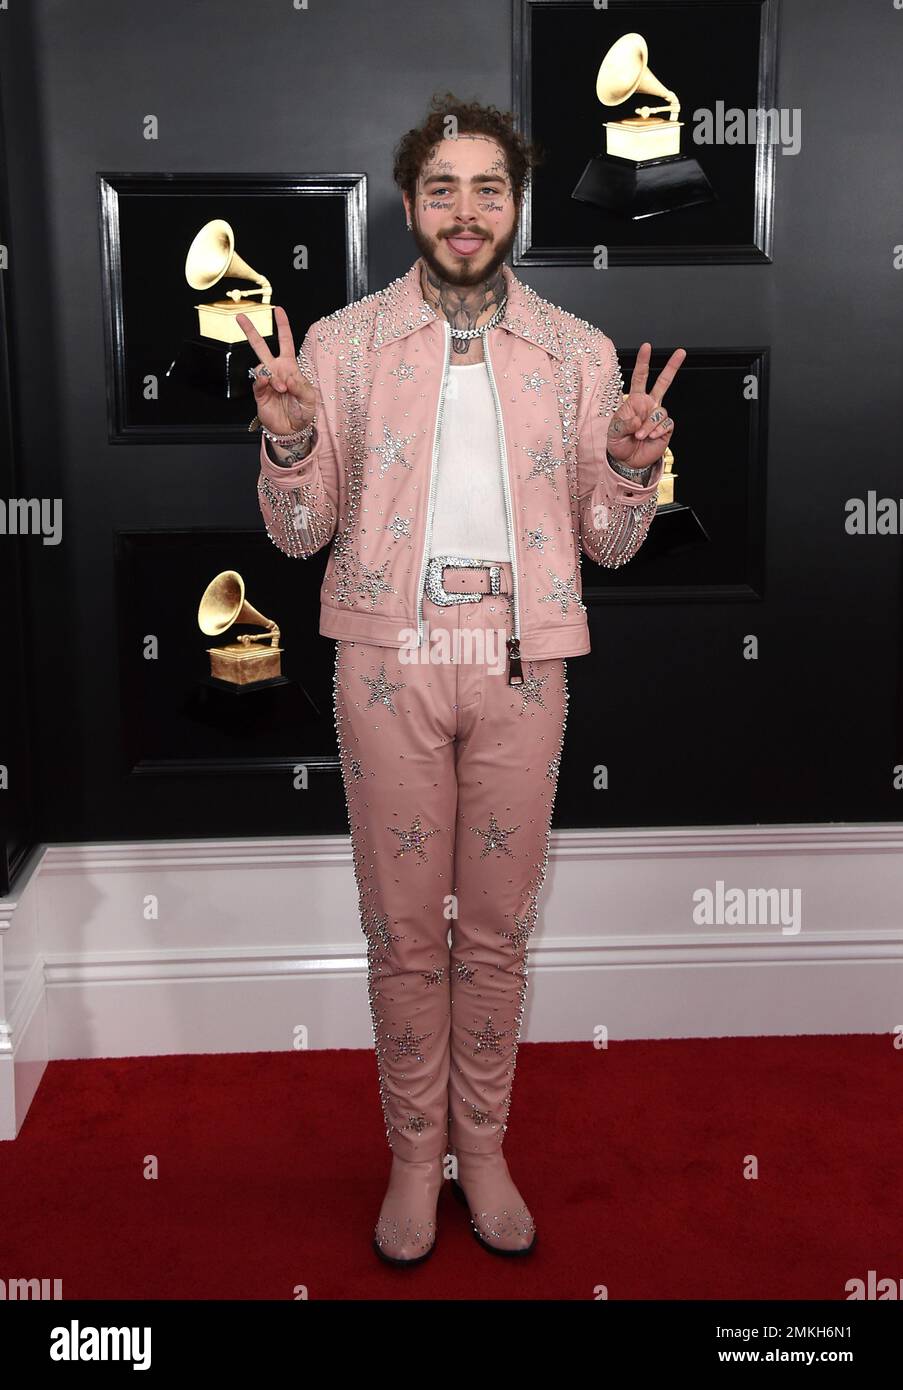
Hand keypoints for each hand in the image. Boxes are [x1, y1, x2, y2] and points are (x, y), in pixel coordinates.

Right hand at [236, 305, 316, 436]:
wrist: (293, 429)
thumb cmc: (303, 411)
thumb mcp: (309, 397)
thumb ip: (300, 386)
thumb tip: (287, 379)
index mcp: (290, 366)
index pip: (285, 341)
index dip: (282, 326)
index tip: (278, 310)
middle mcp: (275, 370)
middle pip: (260, 346)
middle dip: (250, 331)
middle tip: (240, 317)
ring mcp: (266, 381)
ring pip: (260, 366)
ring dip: (272, 375)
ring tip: (282, 389)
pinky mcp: (259, 393)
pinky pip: (257, 381)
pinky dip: (262, 380)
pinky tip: (268, 383)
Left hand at [606, 343, 685, 471]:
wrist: (628, 461)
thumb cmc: (618, 443)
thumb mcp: (614, 433)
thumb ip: (624, 424)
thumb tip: (638, 419)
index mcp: (634, 401)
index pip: (639, 378)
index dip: (643, 362)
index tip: (647, 347)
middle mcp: (649, 405)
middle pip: (663, 382)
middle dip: (672, 367)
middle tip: (681, 352)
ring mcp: (658, 416)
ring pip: (660, 411)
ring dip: (649, 425)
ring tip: (640, 436)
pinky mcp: (665, 428)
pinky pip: (666, 423)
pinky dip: (657, 430)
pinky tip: (651, 437)